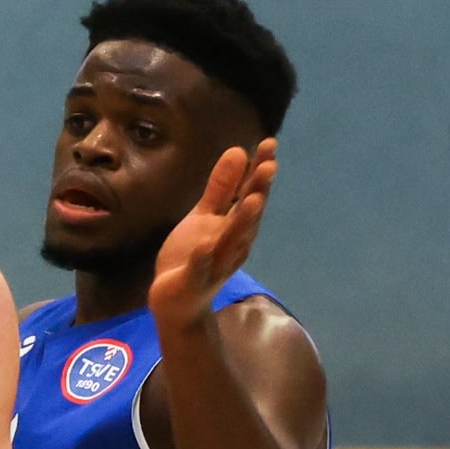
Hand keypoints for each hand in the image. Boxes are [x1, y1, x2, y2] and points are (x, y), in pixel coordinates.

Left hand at [148, 139, 277, 325]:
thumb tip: (239, 151)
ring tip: (252, 199)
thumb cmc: (195, 255)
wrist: (179, 304)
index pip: (251, 194)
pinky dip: (203, 257)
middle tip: (270, 165)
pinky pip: (200, 268)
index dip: (259, 170)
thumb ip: (221, 188)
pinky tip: (205, 245)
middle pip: (248, 215)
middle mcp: (233, 244)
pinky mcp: (194, 282)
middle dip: (258, 191)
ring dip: (242, 221)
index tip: (269, 144)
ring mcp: (215, 264)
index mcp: (235, 226)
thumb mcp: (205, 217)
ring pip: (231, 241)